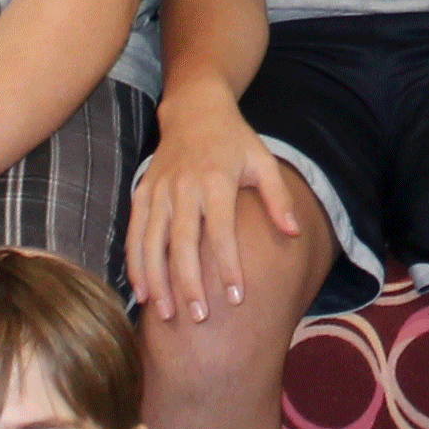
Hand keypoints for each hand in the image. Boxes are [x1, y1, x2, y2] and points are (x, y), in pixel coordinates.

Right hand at [121, 93, 301, 322]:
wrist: (194, 110)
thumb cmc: (235, 141)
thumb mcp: (263, 161)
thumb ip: (277, 197)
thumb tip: (293, 233)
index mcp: (216, 181)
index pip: (221, 232)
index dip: (228, 266)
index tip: (236, 298)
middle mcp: (184, 188)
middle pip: (183, 243)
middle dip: (189, 283)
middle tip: (199, 318)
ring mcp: (159, 191)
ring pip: (152, 243)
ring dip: (159, 281)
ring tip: (168, 315)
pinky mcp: (142, 193)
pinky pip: (134, 233)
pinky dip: (135, 263)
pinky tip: (143, 291)